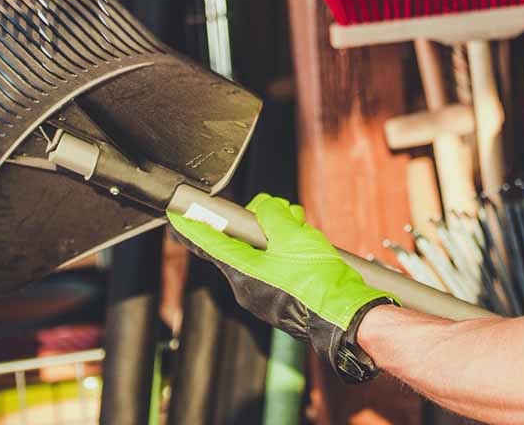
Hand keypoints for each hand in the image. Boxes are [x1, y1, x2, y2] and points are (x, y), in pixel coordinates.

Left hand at [168, 193, 396, 382]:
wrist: (345, 315)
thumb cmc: (319, 283)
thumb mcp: (294, 235)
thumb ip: (272, 214)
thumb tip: (265, 208)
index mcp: (243, 271)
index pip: (208, 243)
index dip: (192, 225)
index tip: (177, 213)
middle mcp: (247, 284)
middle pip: (240, 241)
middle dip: (260, 220)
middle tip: (280, 211)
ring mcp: (263, 291)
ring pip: (262, 249)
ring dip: (279, 232)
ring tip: (301, 228)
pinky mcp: (280, 293)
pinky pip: (276, 263)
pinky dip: (288, 248)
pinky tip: (308, 243)